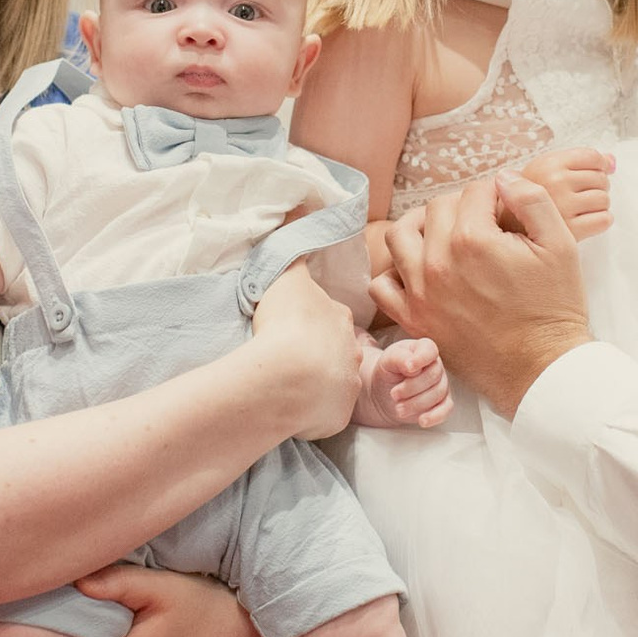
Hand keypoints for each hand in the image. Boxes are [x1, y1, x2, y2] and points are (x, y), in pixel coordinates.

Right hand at [247, 263, 362, 440]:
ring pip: (332, 385)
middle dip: (317, 357)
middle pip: (336, 353)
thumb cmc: (286, 323)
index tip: (292, 332)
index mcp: (339, 319)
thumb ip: (294, 254)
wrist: (287, 374)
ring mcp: (348, 386)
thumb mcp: (287, 277)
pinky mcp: (338, 416)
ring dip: (314, 386)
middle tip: (287, 361)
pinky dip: (308, 413)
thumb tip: (299, 220)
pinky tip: (288, 406)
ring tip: (286, 386)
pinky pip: (323, 414)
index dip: (311, 325)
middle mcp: (351, 352)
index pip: (331, 319)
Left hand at [355, 333, 452, 428]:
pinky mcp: (442, 403)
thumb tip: (410, 365)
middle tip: (394, 394)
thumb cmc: (388, 371)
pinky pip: (446, 409)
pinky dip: (434, 416)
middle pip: (433, 376)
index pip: (429, 351)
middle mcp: (436, 365)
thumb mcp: (387, 360)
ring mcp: (441, 384)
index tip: (407, 369)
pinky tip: (421, 420)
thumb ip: (399, 358)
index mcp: (424, 349)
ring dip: (416, 404)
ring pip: (437, 394)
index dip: (420, 359)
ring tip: (398, 408)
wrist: (384, 392)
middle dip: (411, 388)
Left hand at [371, 172, 592, 418]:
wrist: (541, 367)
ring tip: (444, 236)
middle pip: (437, 208)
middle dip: (462, 207)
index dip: (494, 194)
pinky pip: (382, 284)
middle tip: (483, 223)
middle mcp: (438, 262)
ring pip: (399, 236)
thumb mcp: (561, 244)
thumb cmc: (554, 307)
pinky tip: (420, 271)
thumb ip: (532, 199)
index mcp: (473, 239)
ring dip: (420, 228)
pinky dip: (396, 272)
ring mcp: (420, 292)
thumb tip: (503, 177)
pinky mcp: (413, 319)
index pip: (474, 191)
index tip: (505, 209)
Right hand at [519, 147, 613, 237]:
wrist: (505, 228)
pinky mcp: (569, 231)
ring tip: (581, 208)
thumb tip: (612, 160)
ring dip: (598, 205)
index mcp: (548, 164)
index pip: (592, 157)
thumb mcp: (545, 169)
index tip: (596, 174)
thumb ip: (578, 161)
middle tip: (582, 195)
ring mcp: (562, 207)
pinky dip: (600, 221)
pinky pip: (603, 220)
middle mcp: (555, 183)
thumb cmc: (528, 197)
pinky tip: (586, 220)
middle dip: (597, 186)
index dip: (600, 165)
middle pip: (601, 179)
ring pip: (604, 200)